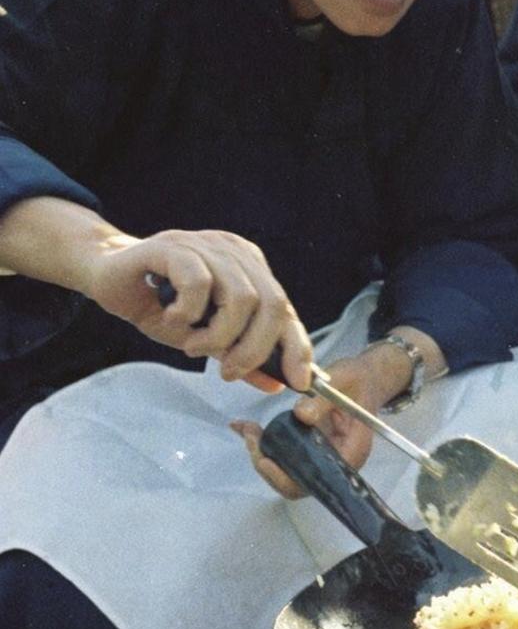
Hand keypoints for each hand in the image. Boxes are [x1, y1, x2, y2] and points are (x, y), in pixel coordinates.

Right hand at [85, 228, 311, 391]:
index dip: (296, 345)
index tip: (299, 382)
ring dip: (219, 335)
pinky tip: (173, 318)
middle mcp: (235, 252)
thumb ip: (238, 353)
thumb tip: (275, 383)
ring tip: (193, 346)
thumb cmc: (159, 304)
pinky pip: (199, 282)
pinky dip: (189, 312)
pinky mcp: (174, 246)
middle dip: (255, 348)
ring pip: (241, 296)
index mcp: (249, 268)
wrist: (107, 274)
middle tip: (229, 372)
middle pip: (271, 302)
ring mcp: (206, 245)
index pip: (284, 307)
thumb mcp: (202, 336)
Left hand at [234, 329, 445, 497]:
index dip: (288, 478)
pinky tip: (248, 429)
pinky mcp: (311, 449)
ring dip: (263, 455)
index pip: (318, 479)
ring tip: (247, 430)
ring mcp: (322, 457)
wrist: (363, 378)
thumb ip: (323, 399)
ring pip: (288, 471)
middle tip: (249, 437)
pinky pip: (286, 457)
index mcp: (352, 452)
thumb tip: (300, 415)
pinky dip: (266, 446)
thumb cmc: (358, 379)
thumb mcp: (343, 380)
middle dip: (269, 465)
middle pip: (298, 481)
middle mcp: (336, 462)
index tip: (265, 461)